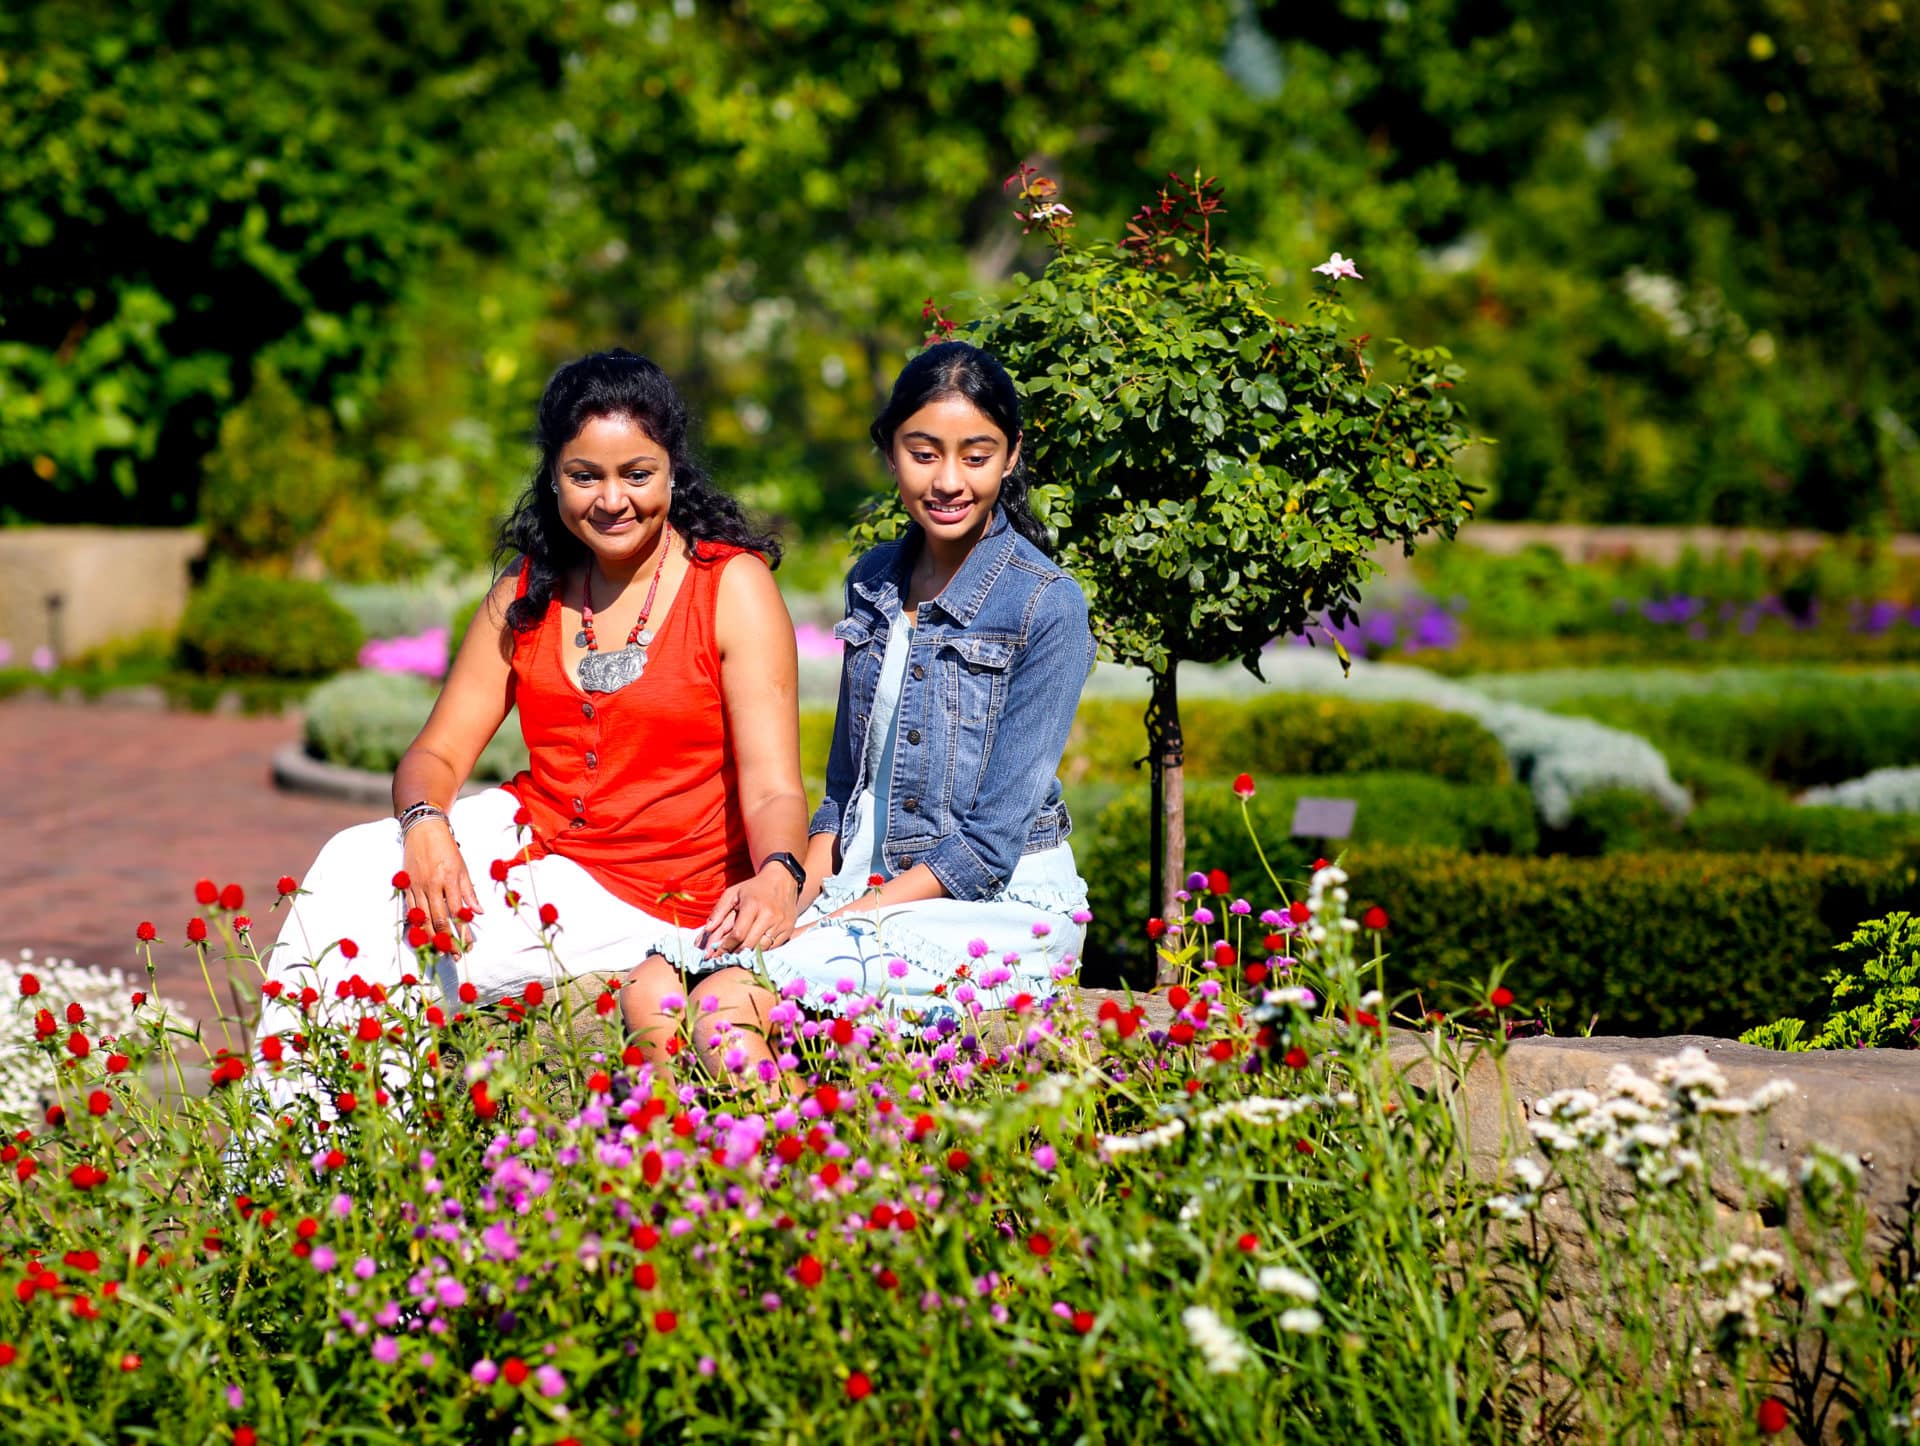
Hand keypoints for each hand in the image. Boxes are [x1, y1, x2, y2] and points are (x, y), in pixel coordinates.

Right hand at [401, 819, 479, 949]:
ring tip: (439, 952)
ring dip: (431, 938)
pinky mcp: (406, 887)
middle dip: (447, 940)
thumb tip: (478, 913)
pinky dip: (415, 925)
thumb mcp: (463, 868)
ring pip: (422, 919)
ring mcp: (416, 887)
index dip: (463, 931)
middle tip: (455, 955)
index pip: (457, 912)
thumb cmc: (446, 849)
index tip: (469, 946)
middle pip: (438, 920)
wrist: (423, 830)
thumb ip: (469, 891)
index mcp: (449, 880)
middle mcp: (431, 885)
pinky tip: (421, 937)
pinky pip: (409, 911)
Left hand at [702, 867, 800, 957]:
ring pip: (761, 948)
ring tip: (736, 954)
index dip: (725, 947)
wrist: (783, 880)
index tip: (715, 954)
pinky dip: (760, 950)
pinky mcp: (788, 929)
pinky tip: (752, 948)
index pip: (738, 934)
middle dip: (734, 953)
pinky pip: (772, 947)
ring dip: (747, 954)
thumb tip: (707, 930)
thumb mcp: (732, 894)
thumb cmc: (754, 888)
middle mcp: (769, 915)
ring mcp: (781, 923)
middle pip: (749, 944)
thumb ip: (718, 911)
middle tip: (724, 958)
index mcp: (753, 905)